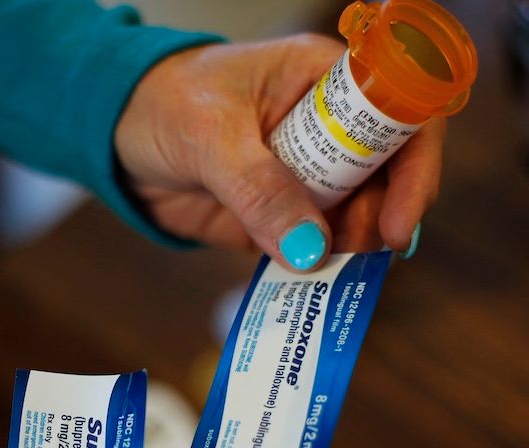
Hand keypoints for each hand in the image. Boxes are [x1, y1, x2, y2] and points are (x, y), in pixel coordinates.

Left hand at [116, 36, 444, 265]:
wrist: (114, 136)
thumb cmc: (162, 104)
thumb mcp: (210, 138)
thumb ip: (258, 190)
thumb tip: (310, 249)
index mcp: (323, 81)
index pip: (400, 116)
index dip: (414, 168)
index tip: (395, 221)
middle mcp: (326, 130)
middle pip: (385, 179)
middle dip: (376, 220)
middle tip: (352, 252)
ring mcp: (306, 176)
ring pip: (352, 219)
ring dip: (346, 250)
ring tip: (323, 271)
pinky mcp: (280, 217)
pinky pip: (310, 248)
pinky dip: (313, 270)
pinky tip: (305, 285)